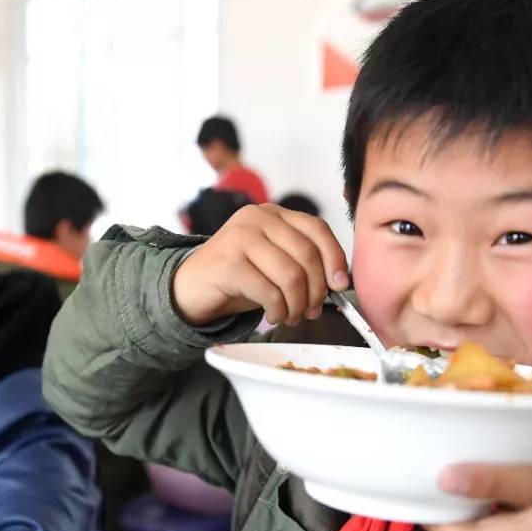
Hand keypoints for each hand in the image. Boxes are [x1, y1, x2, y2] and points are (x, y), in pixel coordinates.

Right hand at [172, 204, 349, 325]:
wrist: (191, 286)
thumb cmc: (238, 277)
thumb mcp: (274, 263)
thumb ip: (302, 264)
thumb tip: (337, 284)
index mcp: (274, 214)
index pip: (317, 229)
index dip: (335, 258)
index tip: (340, 285)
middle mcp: (257, 218)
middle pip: (307, 255)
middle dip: (315, 291)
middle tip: (311, 311)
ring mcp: (240, 237)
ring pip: (291, 275)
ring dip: (296, 304)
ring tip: (290, 316)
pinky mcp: (228, 262)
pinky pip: (269, 292)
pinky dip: (277, 311)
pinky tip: (272, 316)